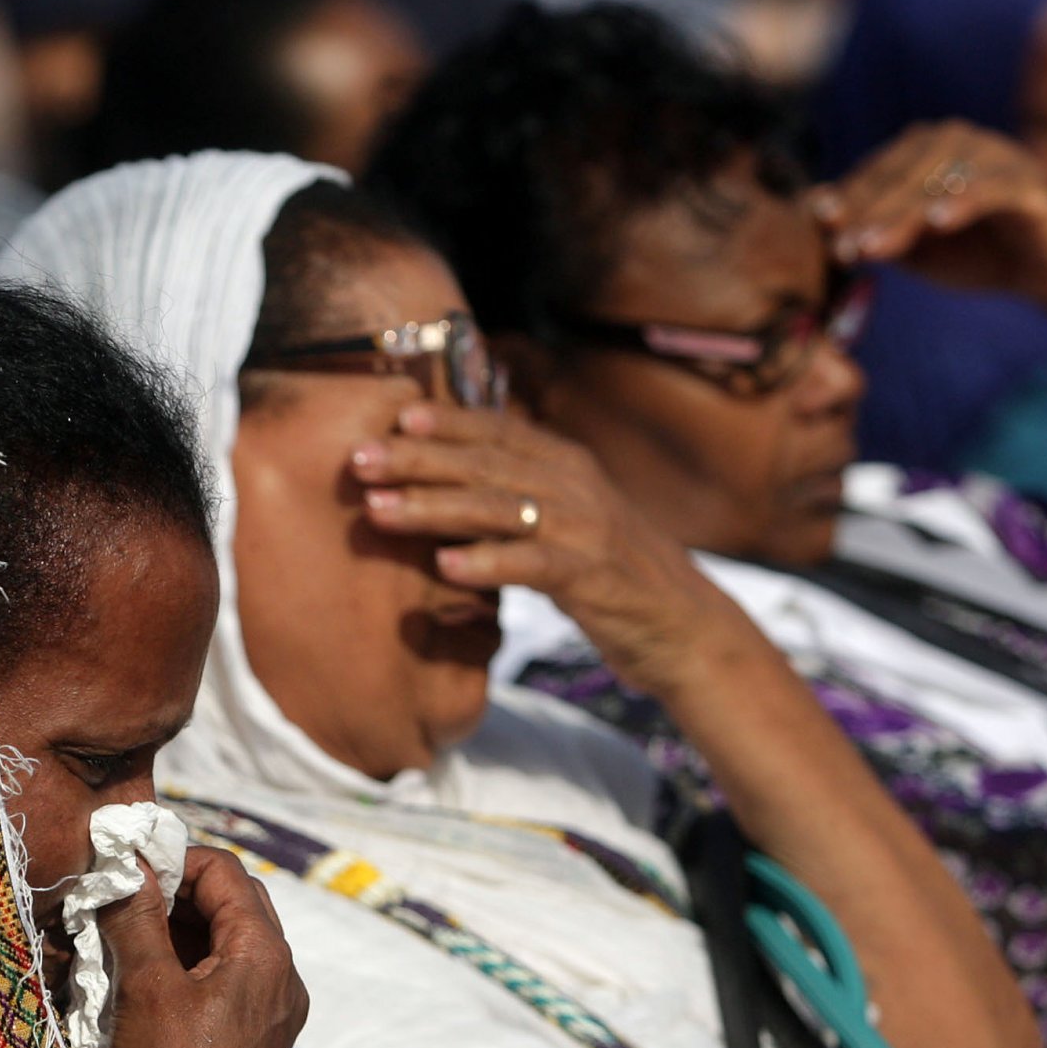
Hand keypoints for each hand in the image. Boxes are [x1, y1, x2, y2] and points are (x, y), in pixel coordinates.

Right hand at [99, 845, 308, 1047]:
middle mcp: (283, 977)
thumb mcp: (145, 988)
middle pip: (234, 903)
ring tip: (127, 936)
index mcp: (265, 955)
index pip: (225, 873)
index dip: (174, 859)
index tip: (126, 868)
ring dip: (181, 929)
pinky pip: (230, 978)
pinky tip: (148, 978)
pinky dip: (191, 964)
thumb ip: (139, 917)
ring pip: (230, 941)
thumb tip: (127, 864)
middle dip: (178, 892)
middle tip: (124, 898)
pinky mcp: (258, 1036)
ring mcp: (275, 1010)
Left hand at [349, 402, 730, 695]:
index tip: (390, 416)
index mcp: (569, 467)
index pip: (498, 433)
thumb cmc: (613, 578)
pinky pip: (534, 566)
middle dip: (418, 460)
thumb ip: (517, 499)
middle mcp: (578, 488)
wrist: (687, 631)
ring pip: (500, 509)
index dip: (446, 423)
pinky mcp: (594, 579)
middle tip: (359, 461)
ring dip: (434, 508)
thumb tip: (446, 484)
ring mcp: (588, 531)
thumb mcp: (566, 525)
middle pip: (487, 464)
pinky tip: (446, 567)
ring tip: (380, 511)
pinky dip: (489, 563)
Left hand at [811, 121, 1046, 308]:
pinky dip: (966, 202)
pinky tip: (939, 221)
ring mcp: (994, 159)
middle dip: (868, 216)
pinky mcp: (1028, 185)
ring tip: (873, 246)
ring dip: (902, 215)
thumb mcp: (910, 244)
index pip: (875, 176)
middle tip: (842, 251)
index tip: (822, 238)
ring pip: (939, 184)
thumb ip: (868, 226)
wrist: (1043, 265)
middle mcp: (956, 142)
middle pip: (901, 179)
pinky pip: (994, 189)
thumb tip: (813, 207)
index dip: (847, 207)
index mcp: (922, 150)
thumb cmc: (969, 249)